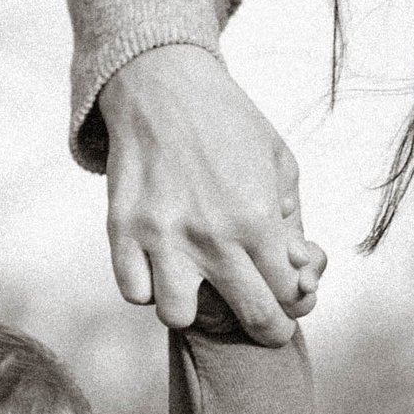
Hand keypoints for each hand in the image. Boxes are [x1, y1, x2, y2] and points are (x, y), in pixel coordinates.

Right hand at [96, 45, 325, 343]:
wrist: (163, 84)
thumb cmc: (228, 123)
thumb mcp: (279, 161)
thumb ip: (291, 218)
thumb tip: (292, 266)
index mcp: (257, 218)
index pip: (287, 293)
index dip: (292, 301)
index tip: (286, 298)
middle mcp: (211, 235)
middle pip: (249, 317)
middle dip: (265, 328)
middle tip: (262, 322)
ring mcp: (161, 235)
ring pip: (177, 316)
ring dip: (193, 307)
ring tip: (198, 286)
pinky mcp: (122, 229)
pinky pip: (133, 291)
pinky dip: (147, 286)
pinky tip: (160, 265)